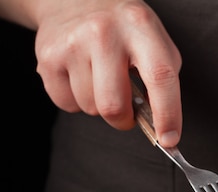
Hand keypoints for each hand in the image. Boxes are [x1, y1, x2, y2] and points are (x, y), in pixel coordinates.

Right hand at [34, 0, 181, 145]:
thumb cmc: (123, 28)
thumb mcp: (153, 40)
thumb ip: (162, 79)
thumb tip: (162, 126)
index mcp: (140, 26)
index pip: (160, 77)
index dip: (168, 113)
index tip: (169, 139)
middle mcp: (104, 32)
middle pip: (114, 106)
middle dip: (124, 120)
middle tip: (128, 113)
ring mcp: (72, 43)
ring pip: (91, 108)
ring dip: (100, 106)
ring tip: (101, 79)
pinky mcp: (48, 56)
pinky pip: (67, 104)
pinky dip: (77, 101)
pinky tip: (80, 76)